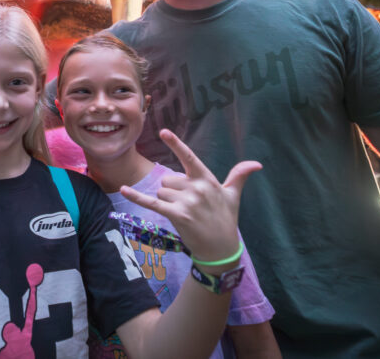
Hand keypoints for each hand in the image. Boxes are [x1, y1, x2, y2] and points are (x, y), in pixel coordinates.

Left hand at [119, 129, 260, 262]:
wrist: (221, 249)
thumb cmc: (226, 219)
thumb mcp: (233, 196)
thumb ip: (239, 176)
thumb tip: (257, 163)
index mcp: (207, 180)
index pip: (189, 157)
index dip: (176, 144)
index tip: (163, 131)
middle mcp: (197, 188)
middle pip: (168, 179)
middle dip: (172, 191)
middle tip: (188, 205)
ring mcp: (187, 202)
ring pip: (161, 192)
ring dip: (166, 202)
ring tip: (183, 213)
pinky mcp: (176, 215)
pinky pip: (151, 203)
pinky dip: (136, 196)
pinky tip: (122, 189)